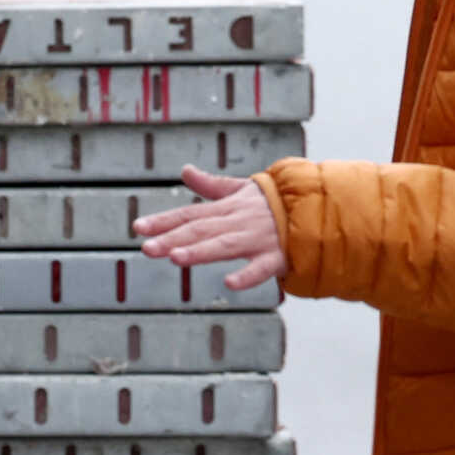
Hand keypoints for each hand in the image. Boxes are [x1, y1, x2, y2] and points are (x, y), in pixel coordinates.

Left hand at [132, 166, 288, 292]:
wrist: (316, 208)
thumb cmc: (274, 202)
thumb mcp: (241, 190)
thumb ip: (211, 185)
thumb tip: (185, 170)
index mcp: (227, 208)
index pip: (190, 215)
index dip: (164, 221)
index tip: (138, 228)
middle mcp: (238, 222)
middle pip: (201, 230)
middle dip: (172, 238)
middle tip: (146, 248)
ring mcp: (257, 239)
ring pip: (224, 246)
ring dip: (200, 252)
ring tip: (175, 259)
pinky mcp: (277, 256)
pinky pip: (262, 267)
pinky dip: (247, 275)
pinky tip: (230, 284)